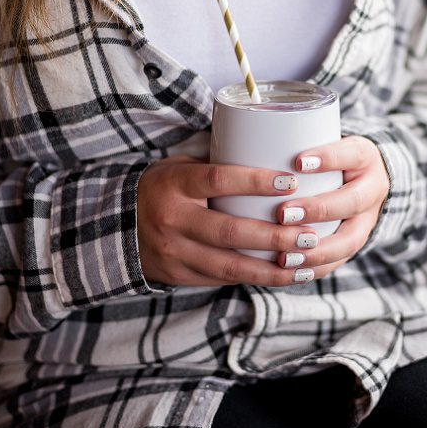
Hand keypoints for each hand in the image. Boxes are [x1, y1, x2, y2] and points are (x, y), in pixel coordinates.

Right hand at [136, 155, 323, 286]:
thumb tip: (270, 146)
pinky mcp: (178, 276)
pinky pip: (222, 280)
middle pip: (230, 231)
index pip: (218, 180)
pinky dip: (255, 279)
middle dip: (275, 236)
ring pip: (230, 266)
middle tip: (311, 235)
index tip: (291, 181)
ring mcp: (173, 252)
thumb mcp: (179, 167)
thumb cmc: (164, 189)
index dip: (256, 181)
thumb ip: (216, 164)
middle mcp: (172, 219)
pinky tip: (283, 276)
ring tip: (306, 264)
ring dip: (272, 268)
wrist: (115, 226)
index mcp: (174, 184)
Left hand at [275, 135, 389, 272]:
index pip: (350, 154)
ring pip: (350, 240)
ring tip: (285, 256)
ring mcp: (368, 219)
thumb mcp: (324, 140)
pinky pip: (340, 261)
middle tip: (282, 214)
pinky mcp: (357, 242)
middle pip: (351, 202)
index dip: (328, 158)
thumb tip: (242, 139)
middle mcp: (373, 188)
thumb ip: (295, 140)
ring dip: (316, 250)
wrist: (364, 176)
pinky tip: (292, 272)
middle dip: (318, 210)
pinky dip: (316, 269)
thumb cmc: (329, 156)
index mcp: (364, 157)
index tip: (298, 160)